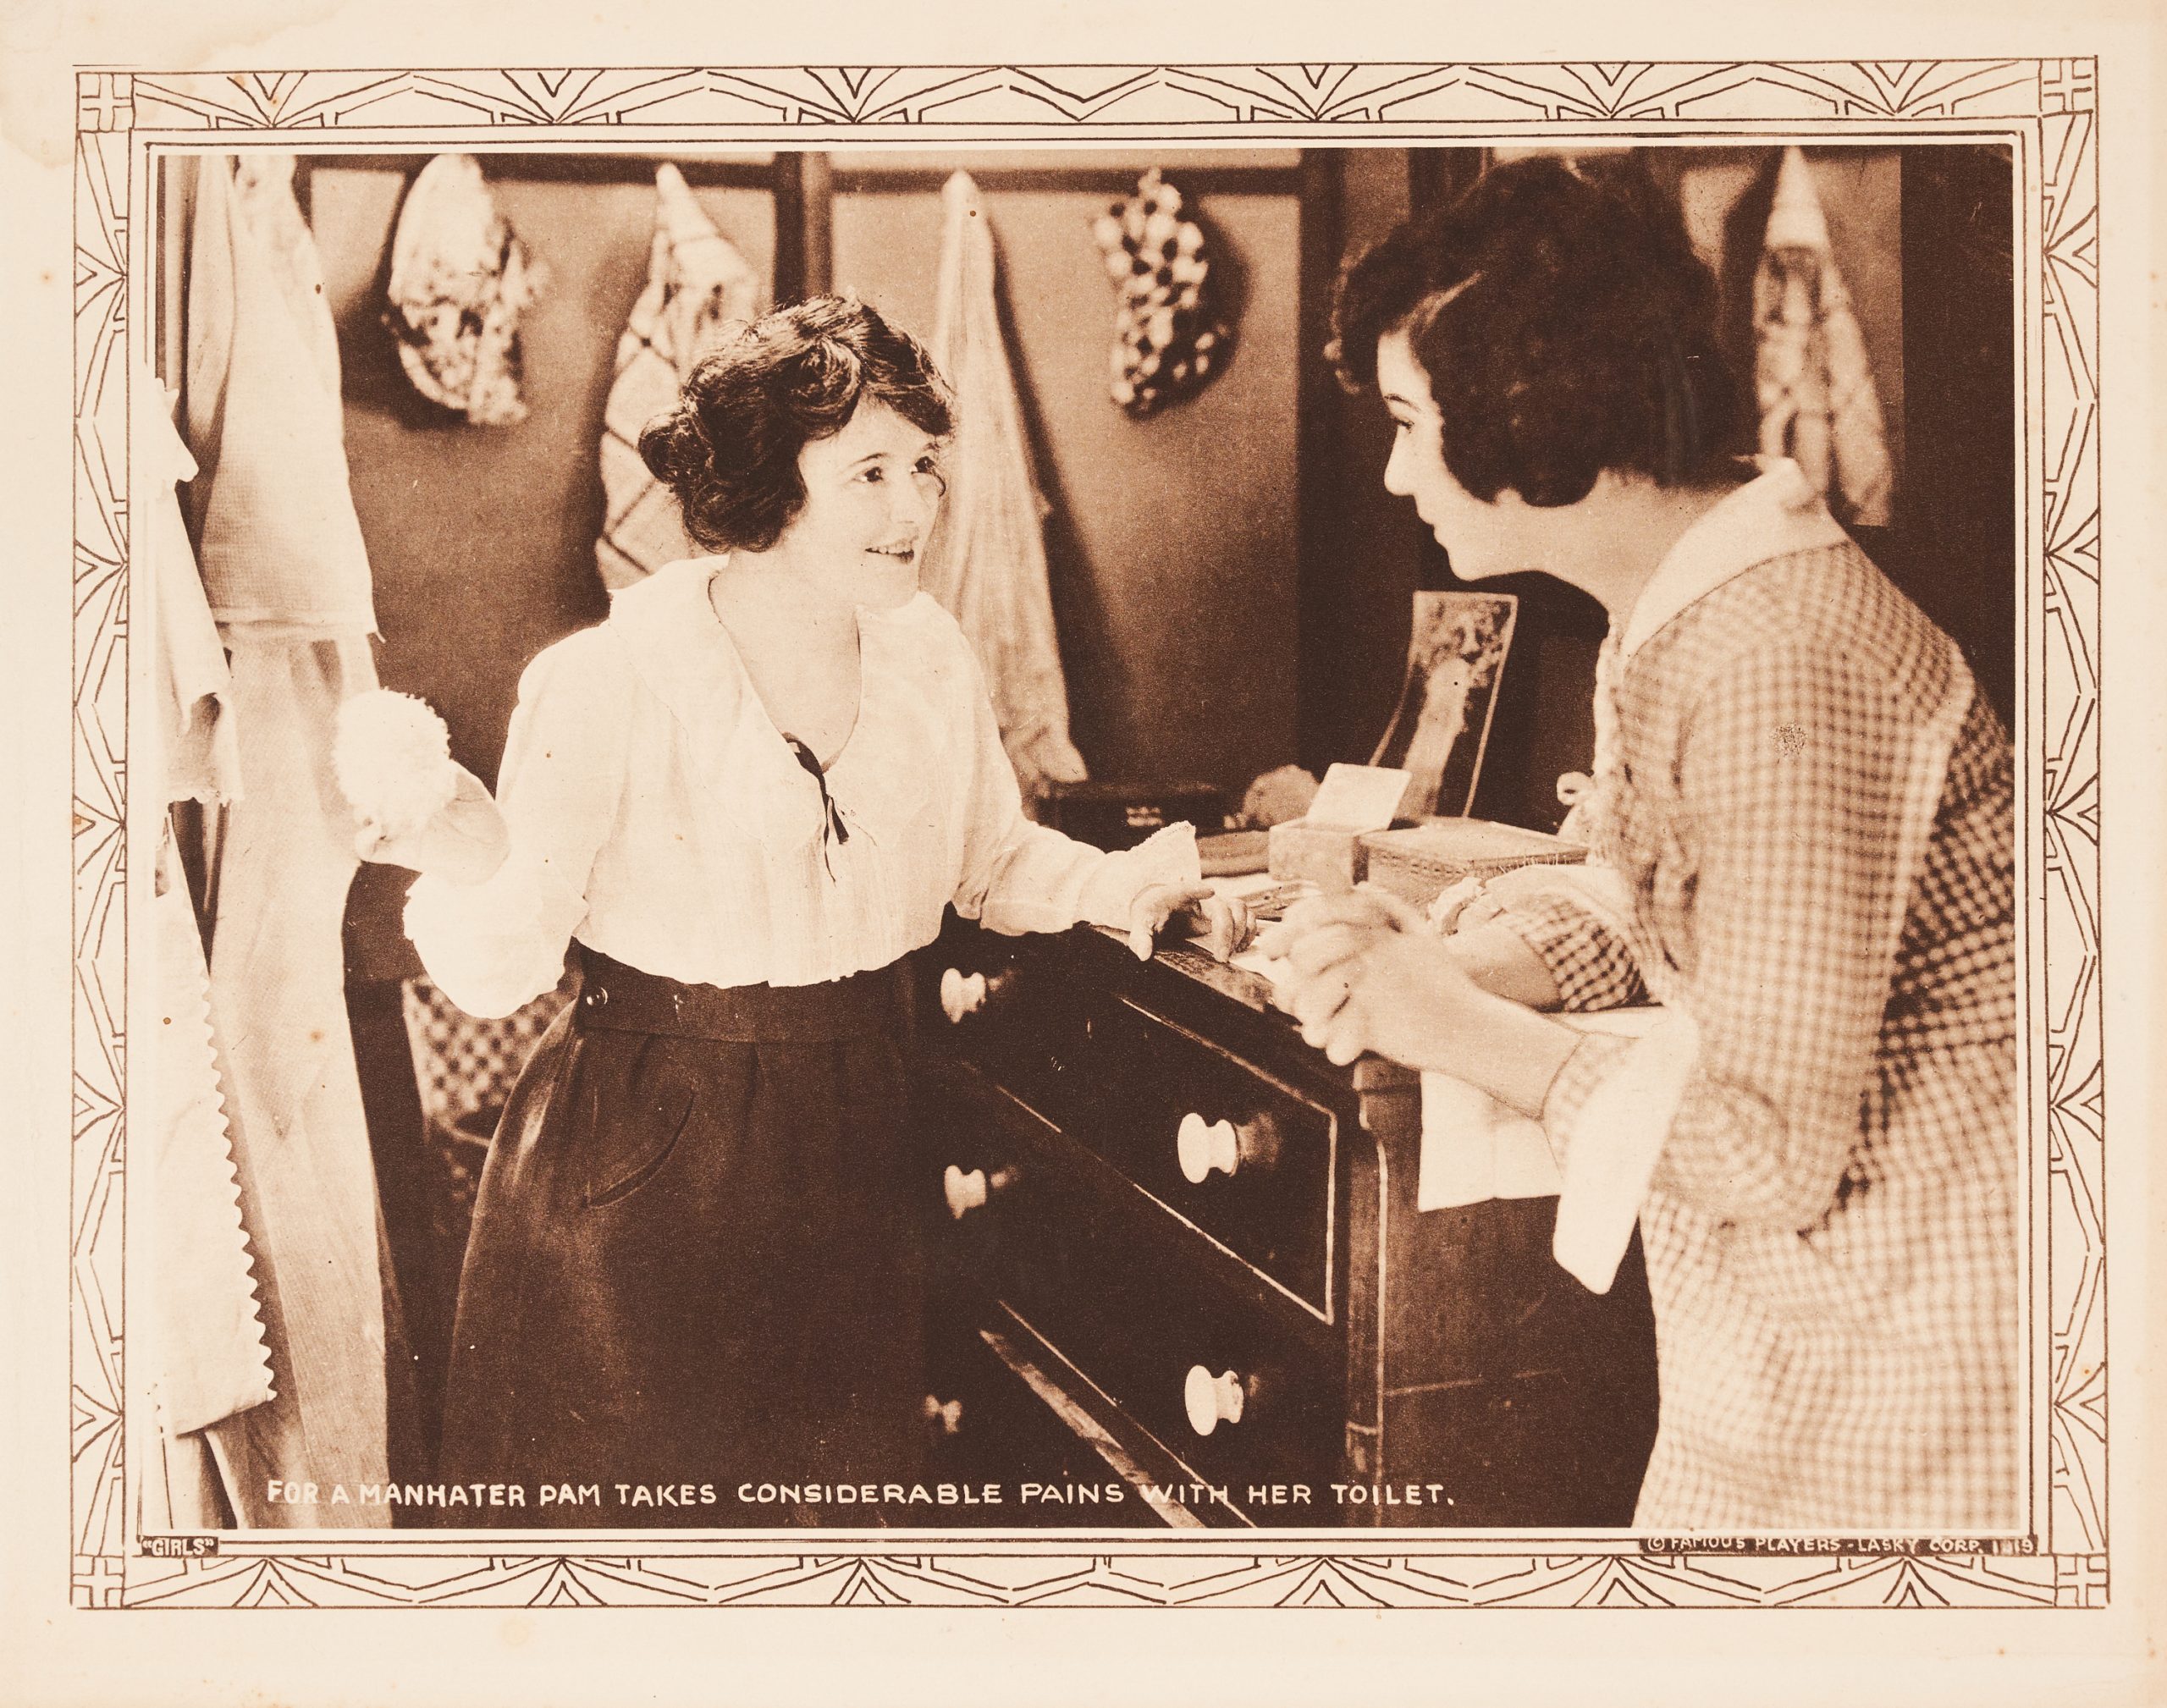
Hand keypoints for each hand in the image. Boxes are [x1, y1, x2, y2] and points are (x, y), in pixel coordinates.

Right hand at [353, 763, 510, 885]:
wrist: (491, 849)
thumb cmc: (481, 815)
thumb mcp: (469, 788)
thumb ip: (452, 774)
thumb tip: (434, 760)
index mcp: (416, 790)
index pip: (388, 776)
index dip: (379, 767)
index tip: (376, 756)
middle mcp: (403, 809)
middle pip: (370, 795)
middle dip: (365, 786)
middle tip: (369, 779)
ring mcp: (399, 830)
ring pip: (365, 820)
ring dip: (363, 810)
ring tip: (373, 803)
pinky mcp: (399, 852)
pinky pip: (369, 849)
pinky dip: (362, 840)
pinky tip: (375, 828)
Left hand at [1124, 883, 1247, 962]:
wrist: (1160, 907)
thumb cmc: (1152, 912)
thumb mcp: (1141, 922)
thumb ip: (1140, 937)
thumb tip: (1143, 953)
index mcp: (1179, 895)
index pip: (1189, 888)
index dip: (1200, 888)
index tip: (1210, 890)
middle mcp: (1203, 898)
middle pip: (1224, 905)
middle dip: (1227, 931)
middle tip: (1221, 957)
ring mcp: (1216, 905)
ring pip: (1240, 908)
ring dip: (1242, 930)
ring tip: (1232, 951)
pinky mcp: (1225, 915)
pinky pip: (1247, 916)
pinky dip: (1249, 930)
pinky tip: (1240, 947)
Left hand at [1256, 883, 1468, 1067]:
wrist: (1472, 1029)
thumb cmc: (1444, 984)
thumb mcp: (1423, 936)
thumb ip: (1390, 905)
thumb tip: (1357, 882)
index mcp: (1381, 929)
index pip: (1318, 913)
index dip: (1287, 929)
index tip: (1269, 950)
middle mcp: (1374, 951)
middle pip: (1306, 955)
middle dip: (1292, 976)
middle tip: (1286, 997)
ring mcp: (1374, 987)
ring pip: (1311, 997)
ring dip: (1304, 1012)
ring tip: (1309, 1022)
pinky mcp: (1376, 1023)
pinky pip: (1333, 1032)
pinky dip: (1327, 1041)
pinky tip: (1329, 1043)